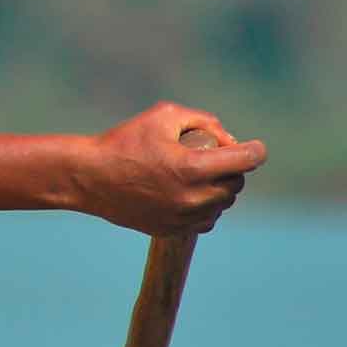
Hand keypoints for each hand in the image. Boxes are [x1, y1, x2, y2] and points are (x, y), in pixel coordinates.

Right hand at [72, 102, 264, 237]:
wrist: (90, 178)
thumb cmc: (125, 142)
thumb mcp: (164, 116)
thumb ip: (204, 121)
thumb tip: (228, 140)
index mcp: (192, 167)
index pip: (243, 161)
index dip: (255, 151)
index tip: (257, 149)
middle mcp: (192, 197)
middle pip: (235, 185)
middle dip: (233, 169)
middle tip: (219, 157)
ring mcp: (182, 218)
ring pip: (222, 205)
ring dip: (220, 189)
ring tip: (202, 175)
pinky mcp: (172, 230)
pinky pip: (205, 221)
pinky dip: (206, 207)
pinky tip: (192, 194)